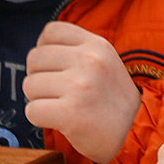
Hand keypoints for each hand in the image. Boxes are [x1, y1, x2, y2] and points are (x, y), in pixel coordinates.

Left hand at [23, 21, 140, 163]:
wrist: (134, 132)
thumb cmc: (111, 99)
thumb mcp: (105, 62)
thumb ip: (76, 51)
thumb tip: (37, 53)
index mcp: (98, 45)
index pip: (51, 31)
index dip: (45, 49)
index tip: (56, 67)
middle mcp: (90, 60)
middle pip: (34, 58)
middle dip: (40, 76)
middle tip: (61, 91)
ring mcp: (80, 85)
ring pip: (29, 85)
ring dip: (40, 99)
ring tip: (64, 105)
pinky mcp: (71, 112)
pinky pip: (31, 110)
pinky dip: (40, 118)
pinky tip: (61, 120)